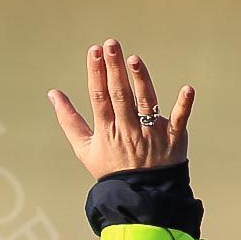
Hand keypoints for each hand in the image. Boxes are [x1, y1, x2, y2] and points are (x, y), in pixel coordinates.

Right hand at [49, 39, 193, 178]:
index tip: (94, 51)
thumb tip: (53, 93)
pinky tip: (187, 89)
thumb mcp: (84, 148)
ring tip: (133, 59)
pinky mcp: (173, 138)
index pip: (99, 97)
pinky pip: (179, 120)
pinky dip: (183, 105)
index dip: (96, 73)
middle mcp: (128, 130)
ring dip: (141, 80)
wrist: (138, 195)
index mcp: (106, 131)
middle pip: (120, 95)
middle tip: (111, 44)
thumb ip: (69, 120)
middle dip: (114, 68)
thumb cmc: (110, 168)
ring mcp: (151, 134)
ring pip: (146, 102)